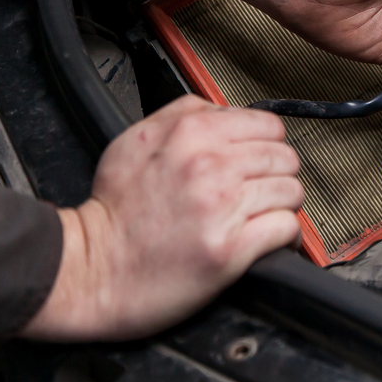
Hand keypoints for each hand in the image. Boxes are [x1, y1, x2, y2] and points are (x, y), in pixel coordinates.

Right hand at [20, 96, 302, 341]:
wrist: (90, 270)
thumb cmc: (113, 211)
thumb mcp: (135, 140)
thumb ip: (185, 114)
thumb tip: (226, 111)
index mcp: (191, 133)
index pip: (269, 125)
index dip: (268, 144)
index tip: (259, 161)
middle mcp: (211, 165)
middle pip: (285, 158)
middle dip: (276, 175)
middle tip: (259, 191)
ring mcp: (223, 207)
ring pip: (291, 192)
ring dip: (281, 206)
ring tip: (261, 216)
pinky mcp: (231, 249)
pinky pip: (287, 229)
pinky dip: (284, 237)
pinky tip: (268, 240)